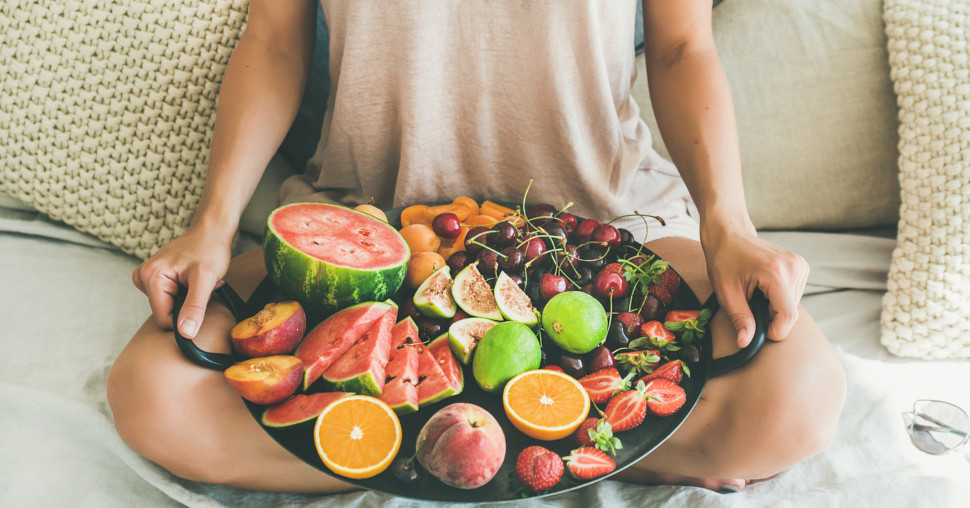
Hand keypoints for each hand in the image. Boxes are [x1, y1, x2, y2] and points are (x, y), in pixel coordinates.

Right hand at [131, 225, 232, 338]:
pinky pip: (168, 298)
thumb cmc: (210, 249)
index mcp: (151, 277)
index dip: (186, 318)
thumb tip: (185, 334)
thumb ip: (194, 307)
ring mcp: (146, 277)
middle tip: (201, 286)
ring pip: (168, 307)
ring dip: (187, 299)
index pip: (164, 320)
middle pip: (165, 313)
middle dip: (186, 305)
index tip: (201, 300)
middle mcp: (142, 277)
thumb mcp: (205, 279)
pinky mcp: (153, 278)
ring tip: (197, 281)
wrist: (211, 230)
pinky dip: (184, 293)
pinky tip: (192, 280)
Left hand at [702, 225, 808, 346]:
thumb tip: (746, 343)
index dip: (775, 331)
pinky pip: (794, 295)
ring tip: (756, 293)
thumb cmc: (724, 260)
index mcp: (775, 272)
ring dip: (774, 308)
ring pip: (793, 305)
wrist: (729, 234)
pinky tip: (764, 288)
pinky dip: (779, 299)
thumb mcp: (727, 292)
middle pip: (790, 312)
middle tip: (749, 306)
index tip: (760, 333)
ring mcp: (799, 264)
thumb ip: (740, 318)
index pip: (788, 315)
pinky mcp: (801, 265)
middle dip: (771, 318)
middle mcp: (793, 266)